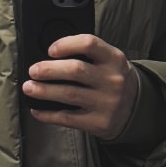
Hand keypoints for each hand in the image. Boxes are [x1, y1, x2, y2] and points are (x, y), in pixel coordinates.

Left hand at [23, 34, 138, 139]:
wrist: (136, 108)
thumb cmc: (114, 80)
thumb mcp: (110, 62)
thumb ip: (88, 56)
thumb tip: (50, 58)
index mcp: (114, 59)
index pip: (89, 44)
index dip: (66, 44)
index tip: (50, 50)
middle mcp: (112, 80)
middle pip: (75, 70)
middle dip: (49, 70)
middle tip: (33, 71)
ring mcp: (106, 103)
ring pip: (68, 94)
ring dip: (44, 91)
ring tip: (29, 88)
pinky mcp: (98, 122)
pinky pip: (68, 118)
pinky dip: (48, 115)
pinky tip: (37, 111)